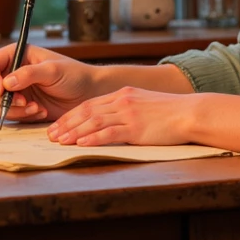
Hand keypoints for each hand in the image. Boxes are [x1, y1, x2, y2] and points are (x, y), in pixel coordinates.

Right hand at [0, 42, 99, 123]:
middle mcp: (12, 72)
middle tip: (25, 102)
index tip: (2, 89)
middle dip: (4, 98)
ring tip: (36, 108)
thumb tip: (6, 83)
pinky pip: (9, 115)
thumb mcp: (53, 70)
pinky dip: (22, 117)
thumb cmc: (74, 75)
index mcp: (17, 56)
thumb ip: (29, 74)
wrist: (87, 94)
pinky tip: (40, 112)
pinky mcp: (21, 107)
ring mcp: (16, 91)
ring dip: (14, 110)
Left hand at [49, 86, 194, 146]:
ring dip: (74, 132)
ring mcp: (129, 114)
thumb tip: (110, 119)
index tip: (57, 125)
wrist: (189, 112)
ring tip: (60, 141)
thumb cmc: (169, 112)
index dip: (70, 116)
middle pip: (86, 112)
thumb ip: (126, 108)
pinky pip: (110, 133)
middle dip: (66, 124)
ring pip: (94, 122)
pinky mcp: (136, 128)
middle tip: (51, 135)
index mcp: (122, 95)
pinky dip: (93, 139)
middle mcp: (122, 101)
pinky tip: (82, 144)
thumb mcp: (143, 103)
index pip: (89, 104)